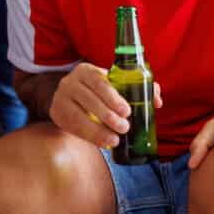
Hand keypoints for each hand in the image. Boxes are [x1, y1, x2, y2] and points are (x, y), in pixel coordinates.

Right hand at [48, 63, 162, 148]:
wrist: (68, 98)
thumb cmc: (96, 92)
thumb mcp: (110, 85)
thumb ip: (134, 89)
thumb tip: (157, 100)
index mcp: (86, 70)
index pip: (100, 82)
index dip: (113, 97)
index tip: (127, 111)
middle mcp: (70, 81)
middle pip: (90, 100)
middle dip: (109, 116)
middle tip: (125, 127)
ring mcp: (61, 98)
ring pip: (80, 116)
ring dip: (99, 130)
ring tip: (115, 139)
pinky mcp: (56, 113)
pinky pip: (74, 127)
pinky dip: (91, 137)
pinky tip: (103, 143)